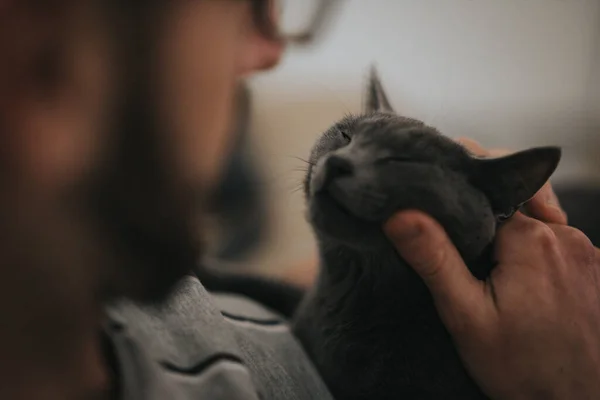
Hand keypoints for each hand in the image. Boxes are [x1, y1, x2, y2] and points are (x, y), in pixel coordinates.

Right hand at [384, 141, 599, 398]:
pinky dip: (538, 257)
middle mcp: (567, 237)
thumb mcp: (466, 316)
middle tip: (471, 265)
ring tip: (497, 281)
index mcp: (531, 238)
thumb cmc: (523, 368)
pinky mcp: (598, 271)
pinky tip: (525, 290)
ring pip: (537, 227)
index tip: (445, 228)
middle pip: (512, 210)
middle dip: (488, 228)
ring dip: (514, 242)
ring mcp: (589, 254)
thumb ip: (434, 259)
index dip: (460, 210)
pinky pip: (559, 247)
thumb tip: (400, 214)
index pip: (484, 198)